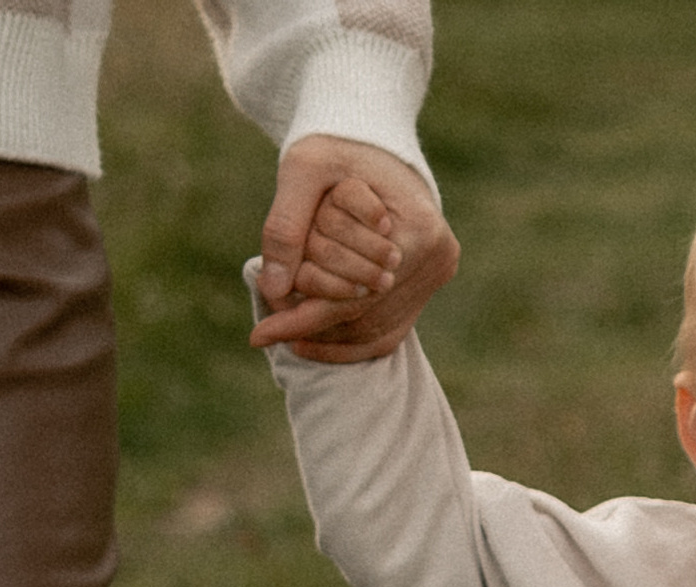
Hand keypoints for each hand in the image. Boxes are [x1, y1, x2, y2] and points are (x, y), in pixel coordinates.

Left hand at [250, 136, 459, 364]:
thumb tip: (274, 289)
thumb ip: (285, 226)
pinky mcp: (426, 282)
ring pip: (376, 332)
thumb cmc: (336, 144)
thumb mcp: (302, 170)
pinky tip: (311, 340)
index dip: (305, 316)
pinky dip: (348, 340)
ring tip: (285, 337)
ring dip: (329, 339)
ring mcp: (435, 274)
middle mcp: (436, 260)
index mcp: (419, 231)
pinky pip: (387, 330)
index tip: (259, 335)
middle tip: (268, 329)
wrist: (372, 138)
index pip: (356, 293)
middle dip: (315, 327)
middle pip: (367, 316)